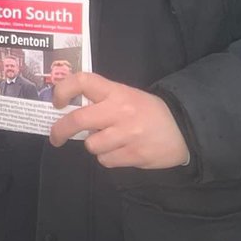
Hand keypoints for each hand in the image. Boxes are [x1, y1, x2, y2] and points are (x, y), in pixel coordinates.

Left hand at [48, 72, 189, 168]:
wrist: (185, 129)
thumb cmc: (148, 111)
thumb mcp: (126, 95)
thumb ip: (101, 99)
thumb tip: (69, 110)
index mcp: (116, 92)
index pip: (82, 80)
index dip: (63, 89)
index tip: (56, 102)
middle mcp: (120, 111)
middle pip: (77, 120)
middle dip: (60, 130)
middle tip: (56, 137)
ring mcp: (128, 134)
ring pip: (91, 145)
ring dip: (94, 145)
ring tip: (109, 140)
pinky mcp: (135, 155)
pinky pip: (106, 160)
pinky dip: (108, 158)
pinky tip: (121, 151)